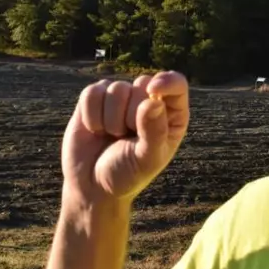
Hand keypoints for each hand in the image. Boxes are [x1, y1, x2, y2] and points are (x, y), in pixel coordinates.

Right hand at [61, 71, 189, 203]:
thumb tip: (153, 101)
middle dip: (131, 114)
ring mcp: (121, 98)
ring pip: (116, 88)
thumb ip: (154, 132)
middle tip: (127, 138)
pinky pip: (92, 93)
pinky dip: (91, 116)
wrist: (93, 186)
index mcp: (171, 115)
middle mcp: (148, 101)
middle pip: (143, 84)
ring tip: (112, 136)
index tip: (153, 90)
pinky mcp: (95, 98)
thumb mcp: (146, 159)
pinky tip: (96, 131)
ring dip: (110, 119)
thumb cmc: (127, 174)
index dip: (167, 82)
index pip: (177, 84)